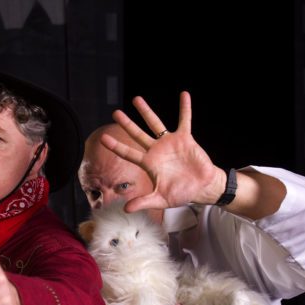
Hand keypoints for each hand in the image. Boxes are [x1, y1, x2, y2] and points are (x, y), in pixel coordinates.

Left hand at [100, 91, 226, 211]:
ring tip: (136, 99)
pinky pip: (185, 120)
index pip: (128, 153)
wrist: (201, 188)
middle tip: (115, 113)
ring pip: (155, 124)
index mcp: (148, 163)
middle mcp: (156, 150)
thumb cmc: (181, 193)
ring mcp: (169, 143)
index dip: (116, 146)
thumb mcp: (160, 199)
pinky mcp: (185, 139)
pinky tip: (184, 95)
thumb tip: (125, 209)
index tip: (103, 138)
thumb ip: (143, 202)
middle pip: (137, 134)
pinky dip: (185, 108)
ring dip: (146, 112)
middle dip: (126, 123)